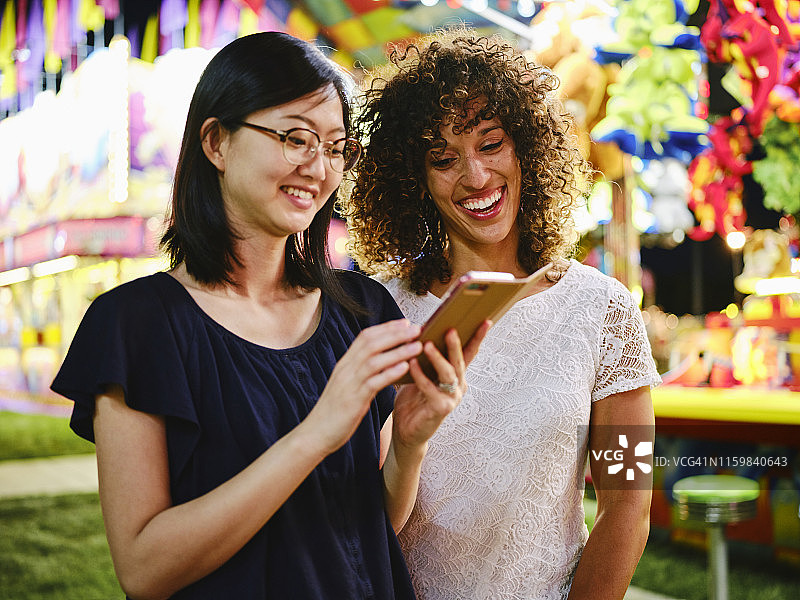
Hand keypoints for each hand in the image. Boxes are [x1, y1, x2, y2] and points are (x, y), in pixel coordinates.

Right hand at [306, 319, 421, 454]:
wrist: (316, 433)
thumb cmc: (334, 411)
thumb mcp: (346, 385)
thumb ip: (360, 371)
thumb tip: (379, 360)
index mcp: (345, 364)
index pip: (365, 337)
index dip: (386, 328)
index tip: (404, 322)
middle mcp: (346, 369)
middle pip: (371, 343)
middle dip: (395, 334)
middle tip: (417, 328)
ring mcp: (349, 383)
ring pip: (374, 360)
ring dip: (398, 351)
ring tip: (417, 345)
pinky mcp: (353, 400)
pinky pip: (373, 382)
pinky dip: (389, 373)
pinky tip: (404, 367)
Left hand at [392, 320, 490, 449]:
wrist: (407, 429)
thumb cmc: (414, 400)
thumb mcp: (421, 374)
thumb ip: (426, 359)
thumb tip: (422, 331)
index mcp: (456, 375)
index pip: (469, 353)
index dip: (477, 337)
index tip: (485, 321)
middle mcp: (458, 386)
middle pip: (460, 361)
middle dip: (456, 344)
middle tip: (451, 329)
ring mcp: (452, 398)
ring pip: (448, 374)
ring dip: (438, 358)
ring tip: (427, 345)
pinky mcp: (440, 409)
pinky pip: (430, 388)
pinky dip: (420, 375)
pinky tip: (412, 364)